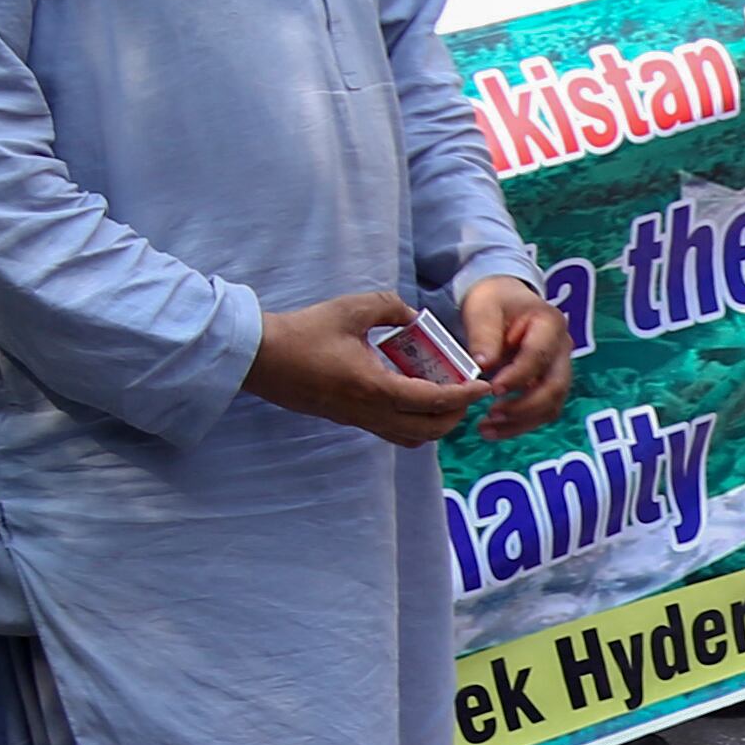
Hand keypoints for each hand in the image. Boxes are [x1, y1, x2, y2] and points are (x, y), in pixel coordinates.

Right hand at [241, 288, 494, 446]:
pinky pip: (391, 431)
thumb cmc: (304, 332)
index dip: (465, 395)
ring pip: (411, 437)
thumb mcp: (351, 309)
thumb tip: (413, 316)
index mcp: (376, 388)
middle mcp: (370, 412)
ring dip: (434, 423)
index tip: (484, 386)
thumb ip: (390, 307)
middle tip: (466, 391)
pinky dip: (412, 422)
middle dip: (456, 414)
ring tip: (444, 396)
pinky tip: (412, 395)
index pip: (435, 401)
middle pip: (430, 430)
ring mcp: (358, 420)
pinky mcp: (347, 419)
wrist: (260, 358)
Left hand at [456, 272, 573, 437]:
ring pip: (552, 405)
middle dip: (523, 407)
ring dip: (522, 421)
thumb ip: (484, 334)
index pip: (538, 356)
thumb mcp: (483, 308)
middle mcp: (563, 349)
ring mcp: (560, 368)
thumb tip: (482, 365)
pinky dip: (521, 423)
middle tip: (491, 416)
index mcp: (550, 324)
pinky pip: (544, 410)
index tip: (492, 390)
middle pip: (554, 387)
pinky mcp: (550, 384)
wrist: (505, 299)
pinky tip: (495, 428)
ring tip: (487, 429)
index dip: (518, 376)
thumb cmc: (495, 300)